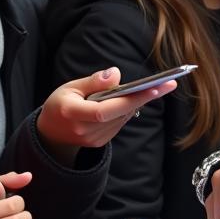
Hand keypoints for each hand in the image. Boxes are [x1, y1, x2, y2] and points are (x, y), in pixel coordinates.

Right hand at [36, 67, 176, 165]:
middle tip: (169, 83)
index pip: (105, 109)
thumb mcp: (69, 87)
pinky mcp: (100, 143)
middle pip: (120, 113)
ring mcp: (93, 140)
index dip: (130, 99)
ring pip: (123, 118)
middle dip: (145, 96)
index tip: (152, 87)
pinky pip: (119, 123)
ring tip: (158, 86)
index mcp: (72, 113)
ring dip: (139, 102)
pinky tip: (135, 98)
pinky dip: (128, 109)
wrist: (50, 134)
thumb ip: (93, 81)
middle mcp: (84, 130)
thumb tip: (116, 75)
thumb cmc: (59, 104)